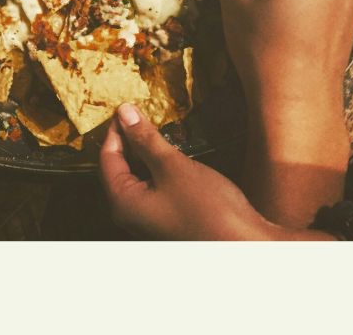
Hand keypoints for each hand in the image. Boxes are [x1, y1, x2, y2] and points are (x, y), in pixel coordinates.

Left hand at [100, 104, 275, 239]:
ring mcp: (149, 217)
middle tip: (138, 114)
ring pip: (137, 175)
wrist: (246, 245)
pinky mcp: (167, 217)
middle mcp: (130, 213)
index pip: (107, 158)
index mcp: (123, 203)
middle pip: (119, 167)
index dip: (116, 130)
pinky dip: (155, 166)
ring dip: (143, 152)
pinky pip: (152, 185)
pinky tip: (169, 152)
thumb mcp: (172, 165)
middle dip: (128, 140)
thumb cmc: (207, 209)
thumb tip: (125, 113)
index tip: (125, 107)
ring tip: (153, 128)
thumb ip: (146, 139)